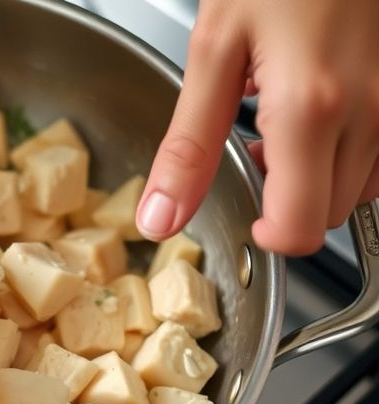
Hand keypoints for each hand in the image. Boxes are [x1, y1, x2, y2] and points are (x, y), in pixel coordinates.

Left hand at [136, 0, 378, 254]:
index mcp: (310, 109)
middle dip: (288, 201)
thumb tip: (160, 216)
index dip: (267, 235)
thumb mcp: (212, 52)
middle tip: (253, 150)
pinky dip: (352, 150)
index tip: (246, 213)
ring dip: (320, 176)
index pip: (301, 229)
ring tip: (282, 123)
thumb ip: (187, 146)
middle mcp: (371, 112)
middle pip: (332, 213)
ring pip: (364, 187)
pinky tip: (321, 110)